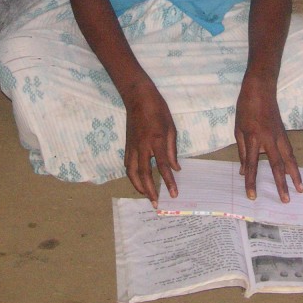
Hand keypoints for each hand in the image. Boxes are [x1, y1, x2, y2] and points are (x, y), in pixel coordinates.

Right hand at [122, 82, 180, 206]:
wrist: (138, 98)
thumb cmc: (158, 110)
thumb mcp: (171, 128)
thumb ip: (172, 150)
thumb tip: (175, 168)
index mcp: (157, 141)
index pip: (164, 167)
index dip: (169, 182)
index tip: (174, 194)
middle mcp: (143, 147)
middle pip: (145, 174)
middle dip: (150, 191)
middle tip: (156, 204)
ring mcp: (132, 147)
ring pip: (132, 173)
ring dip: (139, 187)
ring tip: (146, 196)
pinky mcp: (127, 146)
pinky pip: (128, 165)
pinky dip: (132, 176)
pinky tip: (137, 182)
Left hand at [234, 82, 302, 201]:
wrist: (260, 89)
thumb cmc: (245, 108)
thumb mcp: (238, 129)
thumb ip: (243, 151)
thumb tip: (244, 171)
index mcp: (253, 138)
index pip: (253, 165)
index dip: (252, 182)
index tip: (252, 196)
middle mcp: (269, 139)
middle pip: (277, 165)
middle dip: (282, 184)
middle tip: (286, 200)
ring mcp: (279, 136)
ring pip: (289, 159)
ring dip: (295, 175)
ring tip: (300, 189)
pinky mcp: (284, 133)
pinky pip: (289, 151)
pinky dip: (293, 163)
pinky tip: (295, 172)